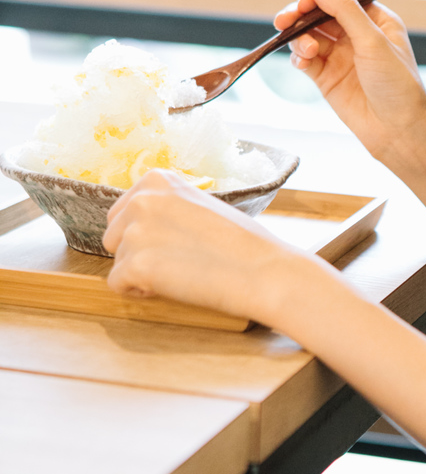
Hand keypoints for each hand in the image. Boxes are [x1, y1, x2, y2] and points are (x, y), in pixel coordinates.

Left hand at [103, 169, 316, 326]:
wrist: (264, 271)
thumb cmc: (242, 244)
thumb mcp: (199, 206)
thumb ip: (167, 210)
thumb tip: (146, 228)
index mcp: (157, 180)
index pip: (123, 212)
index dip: (147, 235)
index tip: (177, 243)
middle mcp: (141, 200)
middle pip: (113, 236)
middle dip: (137, 253)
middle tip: (180, 261)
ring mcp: (135, 231)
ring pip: (117, 261)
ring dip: (142, 273)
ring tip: (182, 272)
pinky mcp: (134, 264)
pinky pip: (118, 285)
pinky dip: (140, 292)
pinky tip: (174, 286)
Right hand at [274, 0, 425, 159]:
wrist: (398, 130)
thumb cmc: (398, 86)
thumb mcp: (373, 40)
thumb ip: (344, 10)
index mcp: (376, 20)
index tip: (303, 3)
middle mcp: (357, 36)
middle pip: (319, 14)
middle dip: (300, 15)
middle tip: (285, 20)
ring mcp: (341, 57)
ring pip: (309, 36)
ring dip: (299, 38)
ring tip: (305, 50)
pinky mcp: (327, 78)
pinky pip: (305, 60)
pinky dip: (298, 58)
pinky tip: (302, 62)